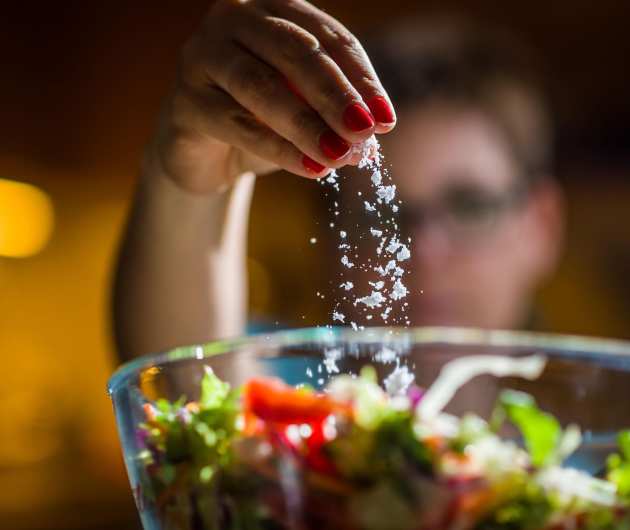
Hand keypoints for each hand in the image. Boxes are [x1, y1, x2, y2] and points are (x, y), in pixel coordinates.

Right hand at [148, 0, 395, 193]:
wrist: (206, 150)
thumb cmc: (263, 120)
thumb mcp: (304, 109)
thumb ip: (334, 111)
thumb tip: (372, 135)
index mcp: (275, 9)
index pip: (329, 37)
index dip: (361, 78)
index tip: (385, 119)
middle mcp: (235, 18)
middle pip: (295, 52)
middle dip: (336, 95)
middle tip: (364, 132)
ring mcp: (203, 54)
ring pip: (261, 85)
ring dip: (307, 124)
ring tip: (340, 155)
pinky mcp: (185, 99)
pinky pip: (237, 124)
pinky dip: (278, 148)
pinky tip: (311, 168)